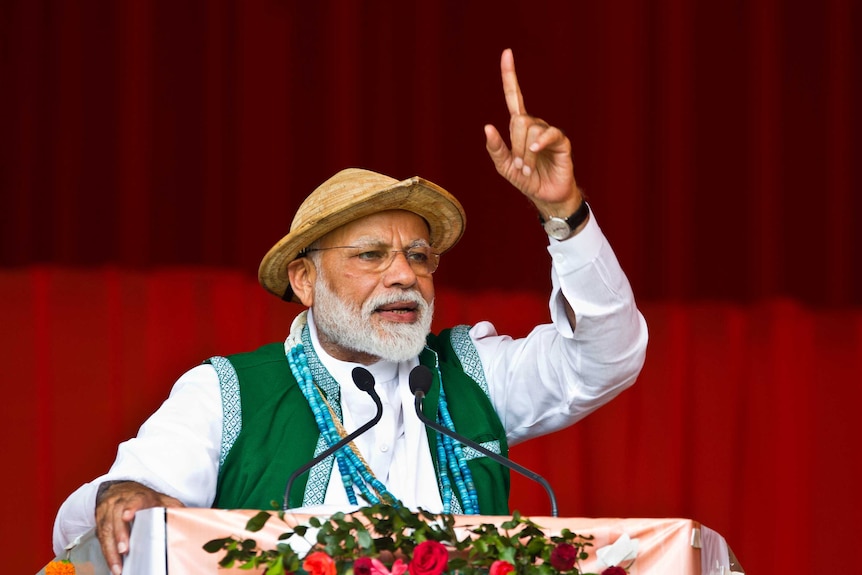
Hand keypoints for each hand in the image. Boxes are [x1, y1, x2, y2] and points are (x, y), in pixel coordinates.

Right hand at [95, 480, 183, 574]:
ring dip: (111, 549)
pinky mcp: (100, 521)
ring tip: (118, 566)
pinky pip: (101, 538)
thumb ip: (172, 508)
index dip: (131, 507)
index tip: (127, 515)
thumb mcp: (160, 499)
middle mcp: (120, 502)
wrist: (120, 488)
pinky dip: (106, 553)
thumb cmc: (143, 498)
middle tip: (124, 550)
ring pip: (106, 529)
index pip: (135, 500)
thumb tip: (187, 518)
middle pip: (117, 517)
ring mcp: (108, 511)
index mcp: (138, 495)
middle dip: (119, 534)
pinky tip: (113, 565)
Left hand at [484, 49, 583, 218]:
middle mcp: (534, 124)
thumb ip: (495, 149)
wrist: (547, 196)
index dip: (510, 75)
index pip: (513, 96)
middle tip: (520, 167)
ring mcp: (548, 132)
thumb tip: (488, 127)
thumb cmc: (527, 180)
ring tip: (529, 170)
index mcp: (519, 127)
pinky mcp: (561, 141)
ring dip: (525, 154)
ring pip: (530, 131)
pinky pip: (549, 134)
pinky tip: (536, 150)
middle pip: (518, 121)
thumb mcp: (504, 167)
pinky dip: (539, 142)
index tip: (507, 52)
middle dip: (515, 147)